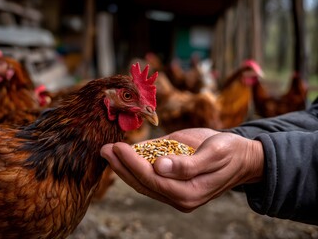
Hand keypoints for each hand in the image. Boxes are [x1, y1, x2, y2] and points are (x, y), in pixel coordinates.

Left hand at [100, 128, 263, 211]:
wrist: (241, 157)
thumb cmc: (229, 151)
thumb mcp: (214, 153)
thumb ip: (188, 163)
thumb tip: (159, 166)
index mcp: (190, 191)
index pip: (153, 179)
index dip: (132, 164)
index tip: (117, 147)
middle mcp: (180, 197)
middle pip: (143, 184)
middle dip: (121, 167)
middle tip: (104, 149)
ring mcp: (176, 193)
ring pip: (143, 184)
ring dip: (124, 169)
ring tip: (109, 153)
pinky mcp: (174, 186)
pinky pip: (150, 180)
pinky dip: (135, 169)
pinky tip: (123, 158)